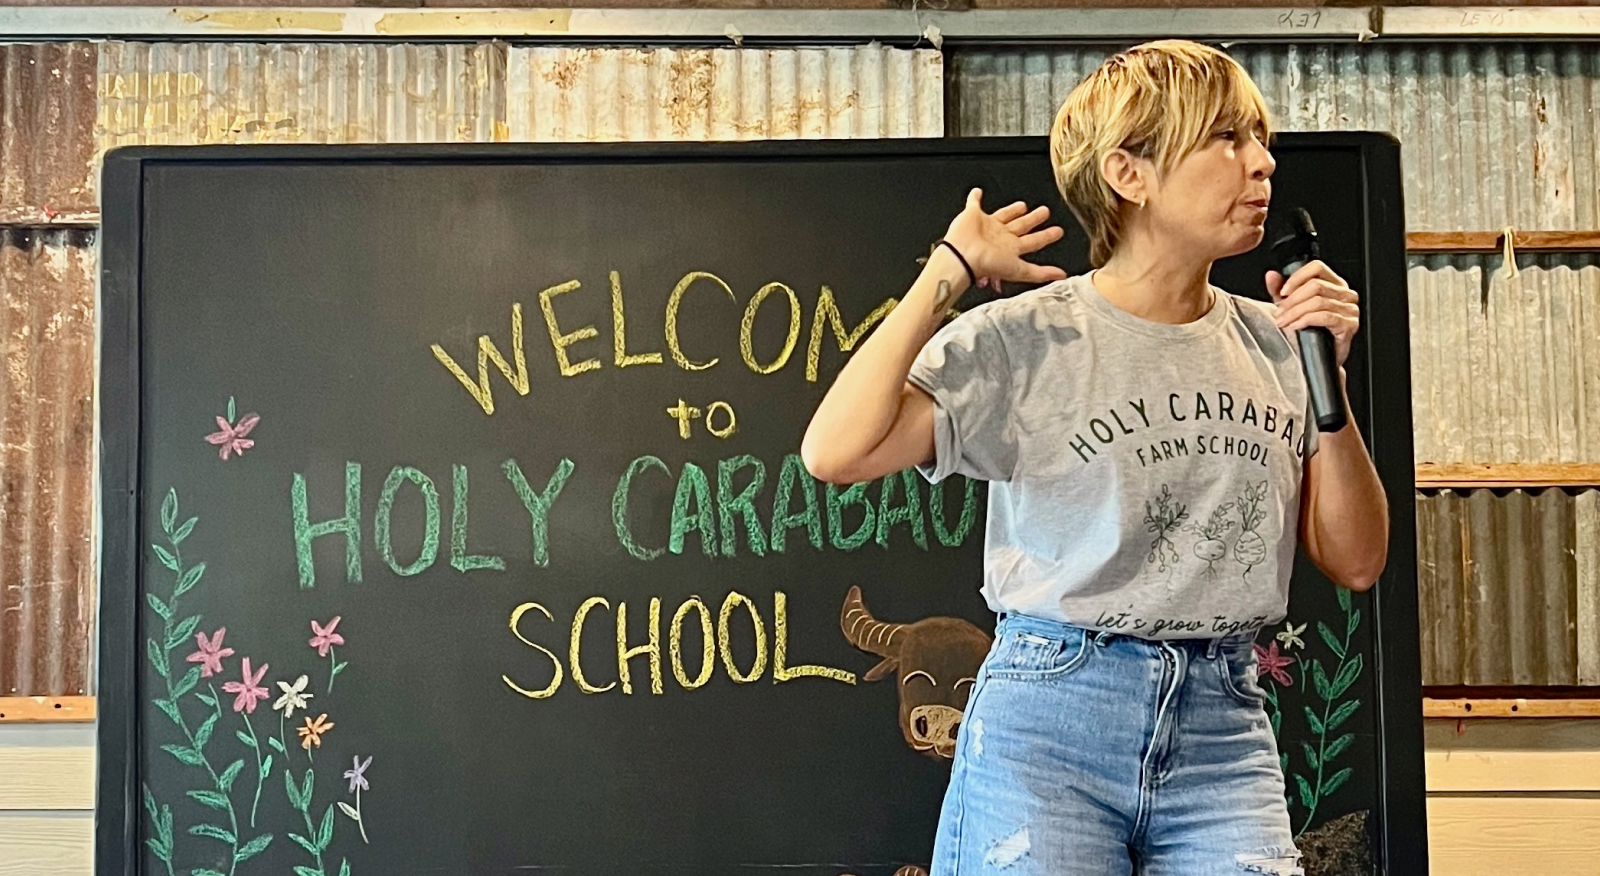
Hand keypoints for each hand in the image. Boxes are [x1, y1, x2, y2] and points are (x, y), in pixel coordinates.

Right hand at [941, 188, 1067, 290]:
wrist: (963, 256)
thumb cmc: (987, 264)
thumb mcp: (1020, 270)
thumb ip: (1040, 273)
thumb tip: (1062, 276)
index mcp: (1011, 249)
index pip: (1034, 241)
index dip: (1047, 236)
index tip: (1058, 231)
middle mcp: (1000, 237)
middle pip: (1021, 226)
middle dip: (1033, 219)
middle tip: (1045, 211)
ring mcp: (987, 226)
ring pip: (1004, 215)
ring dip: (1012, 210)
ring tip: (1023, 205)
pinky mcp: (972, 215)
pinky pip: (973, 204)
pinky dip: (974, 198)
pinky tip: (977, 192)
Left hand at [1267, 260, 1358, 365]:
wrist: (1317, 358)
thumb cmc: (1308, 333)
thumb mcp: (1290, 307)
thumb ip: (1280, 291)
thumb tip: (1271, 275)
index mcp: (1334, 284)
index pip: (1317, 267)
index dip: (1297, 277)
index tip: (1283, 292)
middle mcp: (1345, 294)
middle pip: (1316, 285)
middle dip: (1292, 300)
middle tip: (1280, 312)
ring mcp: (1350, 309)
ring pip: (1318, 301)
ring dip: (1295, 312)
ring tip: (1284, 321)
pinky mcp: (1349, 325)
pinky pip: (1324, 317)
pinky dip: (1305, 320)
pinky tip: (1295, 326)